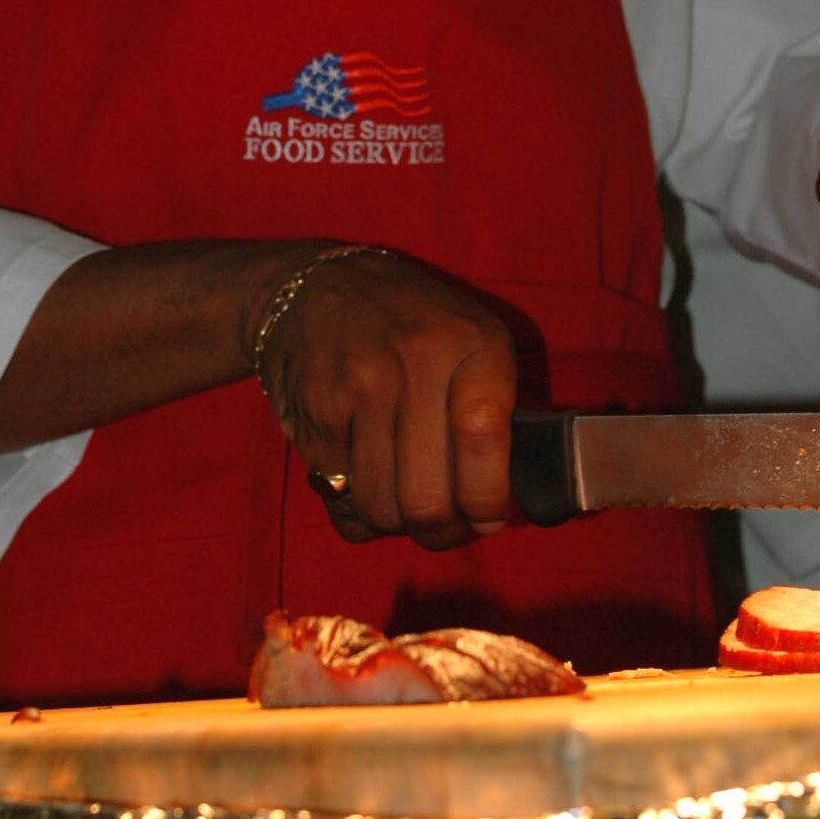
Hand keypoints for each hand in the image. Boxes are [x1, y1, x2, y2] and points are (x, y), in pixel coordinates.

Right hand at [255, 251, 517, 549]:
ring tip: (407, 504)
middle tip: (447, 526)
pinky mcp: (315, 415)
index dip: (487, 496)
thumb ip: (496, 408)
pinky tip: (369, 485)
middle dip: (443, 531)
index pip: (482, 435)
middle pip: (427, 496)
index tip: (489, 515)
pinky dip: (360, 513)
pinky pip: (342, 503)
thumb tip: (504, 503)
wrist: (317, 286)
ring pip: (383, 509)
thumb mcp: (471, 337)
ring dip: (399, 525)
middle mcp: (413, 360)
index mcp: (469, 340)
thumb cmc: (414, 324)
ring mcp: (358, 388)